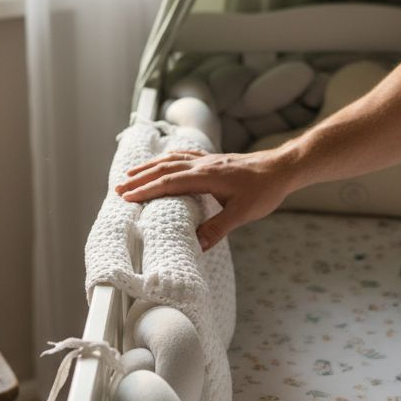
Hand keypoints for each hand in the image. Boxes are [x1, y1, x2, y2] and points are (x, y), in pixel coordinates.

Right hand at [114, 148, 298, 249]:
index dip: (146, 190)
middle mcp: (202, 164)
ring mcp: (208, 160)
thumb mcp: (243, 213)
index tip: (127, 198)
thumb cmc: (264, 190)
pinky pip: (183, 156)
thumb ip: (218, 228)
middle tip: (118, 189)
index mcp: (205, 176)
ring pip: (171, 160)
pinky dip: (167, 160)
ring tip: (131, 175)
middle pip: (164, 169)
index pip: (168, 183)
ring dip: (150, 167)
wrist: (282, 168)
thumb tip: (196, 245)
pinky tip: (164, 162)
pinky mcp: (214, 160)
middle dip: (140, 179)